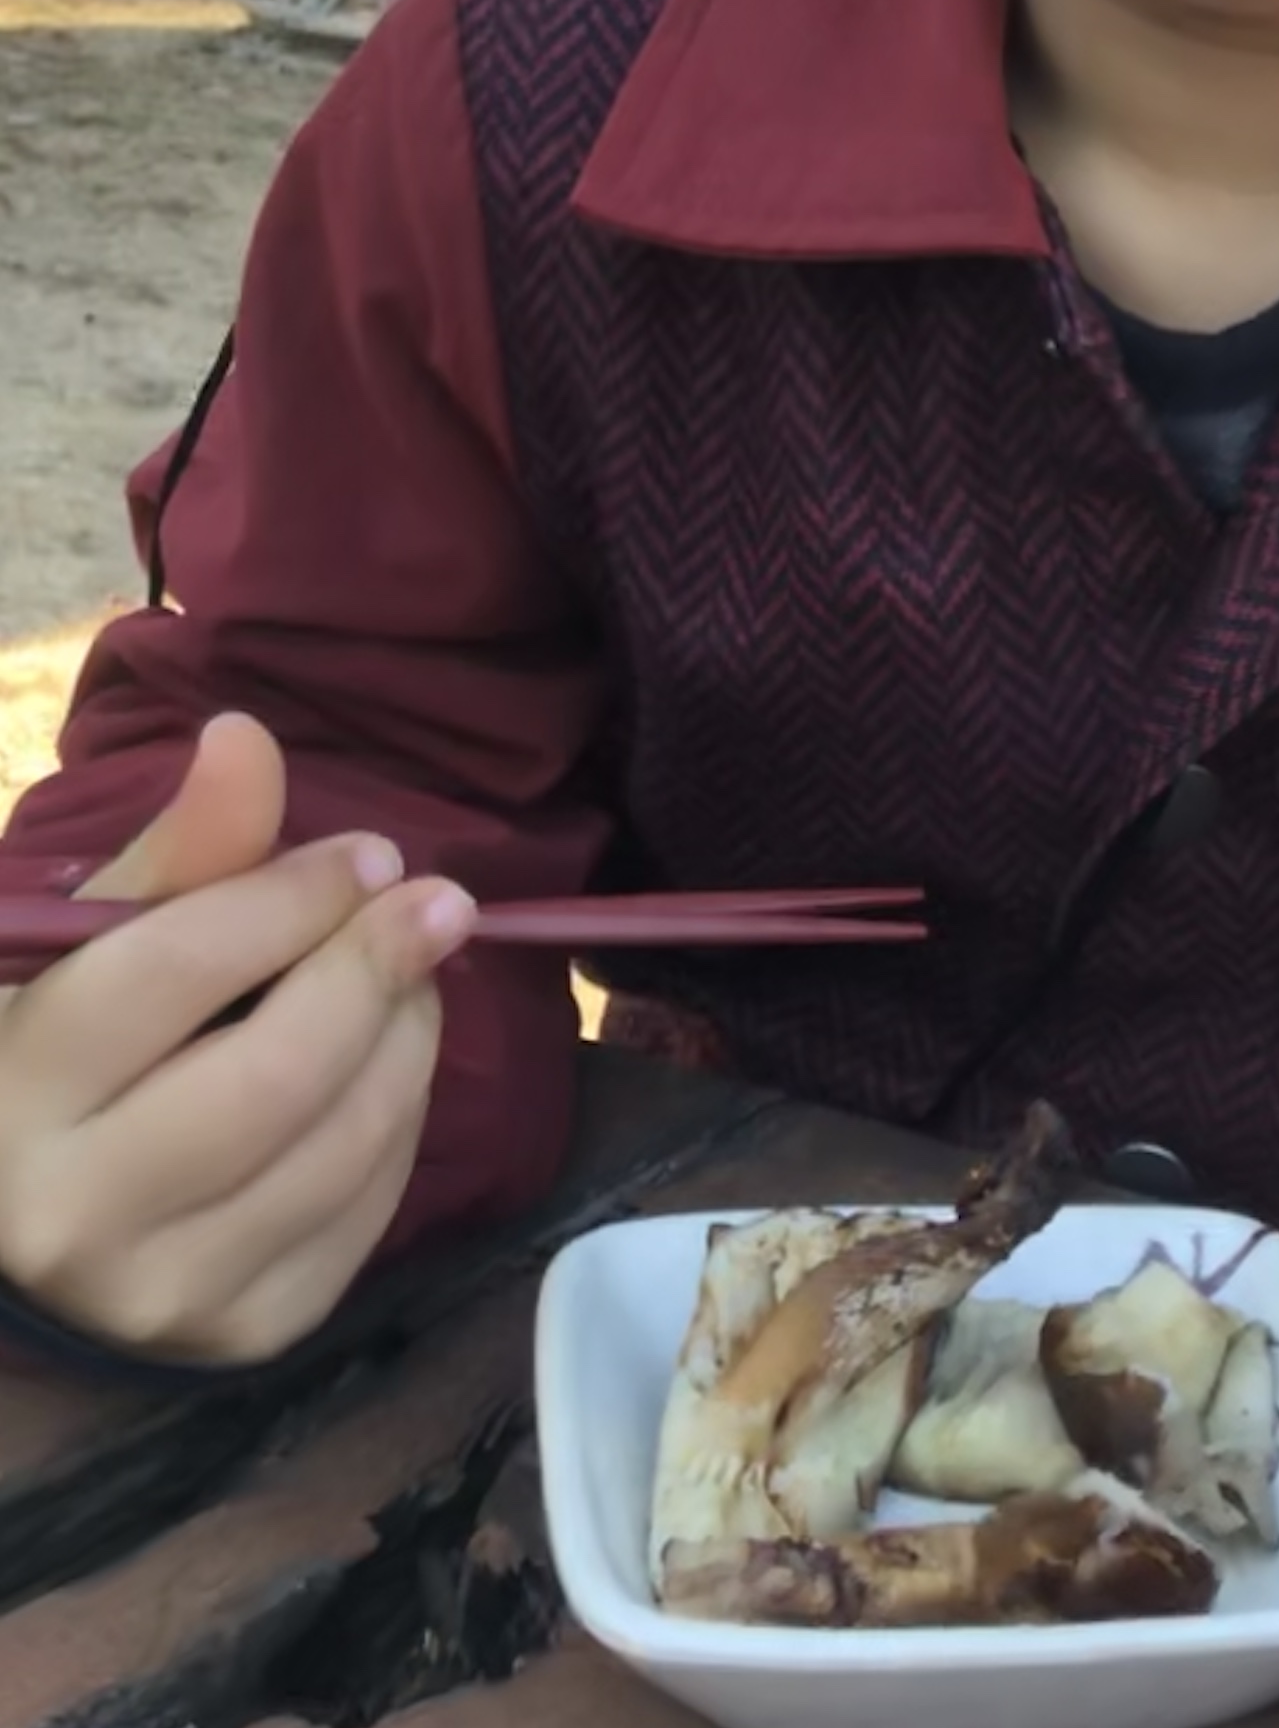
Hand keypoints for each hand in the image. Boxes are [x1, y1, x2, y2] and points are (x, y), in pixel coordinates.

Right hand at [0, 712, 474, 1361]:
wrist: (29, 1243)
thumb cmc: (60, 1065)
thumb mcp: (87, 952)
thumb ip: (177, 853)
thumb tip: (245, 735)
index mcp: (13, 1093)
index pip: (176, 970)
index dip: (293, 897)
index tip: (369, 854)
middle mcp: (75, 1216)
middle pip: (277, 1069)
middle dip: (377, 965)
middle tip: (437, 902)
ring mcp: (163, 1298)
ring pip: (342, 1143)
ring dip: (409, 1037)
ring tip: (416, 974)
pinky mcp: (245, 1341)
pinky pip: (367, 1211)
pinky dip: (402, 1122)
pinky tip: (387, 1065)